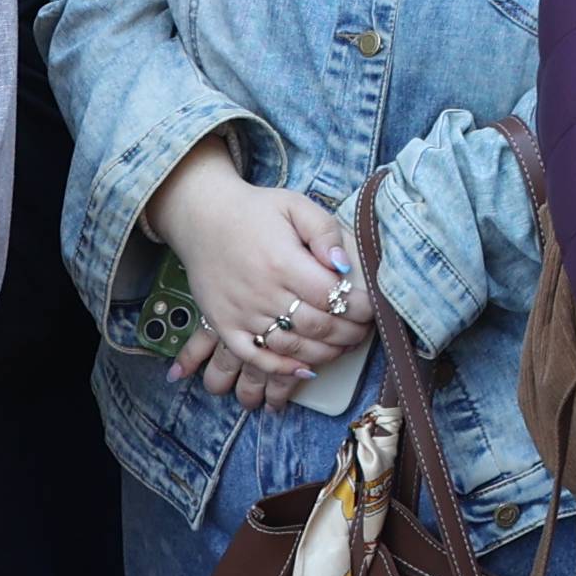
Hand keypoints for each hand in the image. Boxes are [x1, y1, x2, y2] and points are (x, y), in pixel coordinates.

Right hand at [152, 145, 371, 403]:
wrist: (203, 218)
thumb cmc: (255, 211)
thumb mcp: (296, 206)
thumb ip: (325, 232)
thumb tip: (345, 264)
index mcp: (284, 263)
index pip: (333, 297)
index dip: (359, 308)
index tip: (373, 309)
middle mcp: (263, 293)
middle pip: (317, 327)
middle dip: (349, 333)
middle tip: (364, 330)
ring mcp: (241, 314)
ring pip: (291, 347)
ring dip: (324, 353)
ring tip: (343, 346)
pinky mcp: (224, 326)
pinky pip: (255, 357)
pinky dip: (282, 368)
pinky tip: (305, 368)